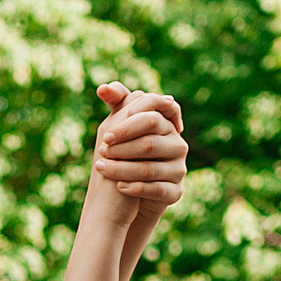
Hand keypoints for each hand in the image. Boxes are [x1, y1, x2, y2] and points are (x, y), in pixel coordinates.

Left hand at [91, 82, 186, 213]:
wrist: (131, 193)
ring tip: (101, 168)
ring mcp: (178, 169)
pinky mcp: (176, 192)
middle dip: (123, 146)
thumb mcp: (121, 127)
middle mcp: (177, 145)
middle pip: (150, 142)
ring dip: (122, 168)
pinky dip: (136, 188)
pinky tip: (119, 186)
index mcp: (166, 125)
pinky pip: (158, 189)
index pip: (153, 115)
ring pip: (150, 168)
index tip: (107, 135)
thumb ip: (118, 103)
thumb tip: (102, 87)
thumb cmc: (126, 154)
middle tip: (102, 150)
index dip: (129, 124)